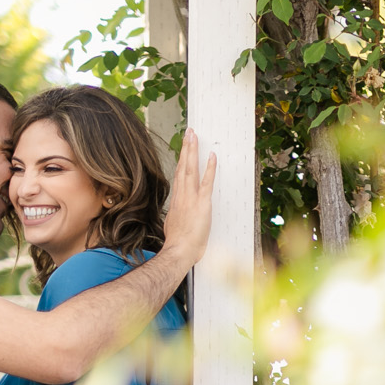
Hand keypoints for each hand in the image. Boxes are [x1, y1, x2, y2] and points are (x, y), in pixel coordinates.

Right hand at [161, 133, 217, 270]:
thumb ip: (176, 216)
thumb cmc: (178, 244)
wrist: (179, 251)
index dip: (181, 161)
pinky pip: (207, 182)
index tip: (183, 149)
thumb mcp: (173, 226)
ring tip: (194, 136)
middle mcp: (182, 195)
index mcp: (176, 200)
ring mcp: (191, 198)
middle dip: (186, 149)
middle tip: (189, 133)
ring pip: (191, 170)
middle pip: (183, 167)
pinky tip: (211, 156)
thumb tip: (177, 215)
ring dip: (193, 152)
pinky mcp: (202, 204)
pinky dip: (210, 169)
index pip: (179, 175)